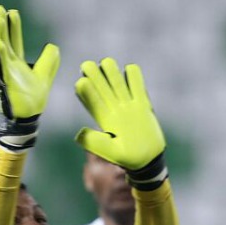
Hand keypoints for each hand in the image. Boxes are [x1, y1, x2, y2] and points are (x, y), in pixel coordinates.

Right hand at [0, 5, 59, 120]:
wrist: (29, 116)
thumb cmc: (34, 97)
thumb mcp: (45, 75)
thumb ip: (49, 60)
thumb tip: (53, 46)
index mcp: (16, 61)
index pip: (14, 39)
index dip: (12, 26)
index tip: (10, 11)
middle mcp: (8, 64)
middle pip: (3, 40)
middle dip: (0, 25)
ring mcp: (4, 72)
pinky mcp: (4, 82)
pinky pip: (0, 67)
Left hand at [74, 58, 166, 172]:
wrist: (147, 158)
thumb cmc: (128, 158)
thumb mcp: (112, 153)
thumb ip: (96, 143)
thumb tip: (78, 133)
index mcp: (103, 117)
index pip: (91, 98)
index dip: (85, 89)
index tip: (81, 82)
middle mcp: (113, 107)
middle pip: (100, 84)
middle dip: (93, 73)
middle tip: (88, 67)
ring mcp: (128, 103)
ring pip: (115, 78)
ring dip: (110, 70)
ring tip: (108, 66)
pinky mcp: (142, 102)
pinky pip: (136, 81)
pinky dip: (133, 74)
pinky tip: (130, 74)